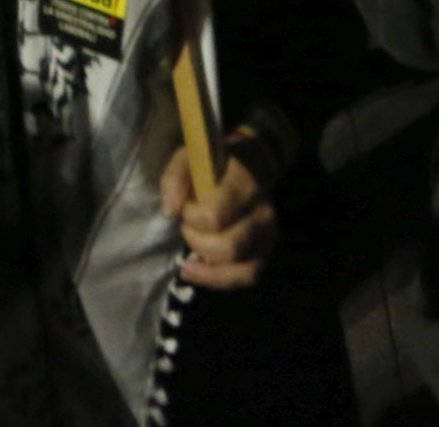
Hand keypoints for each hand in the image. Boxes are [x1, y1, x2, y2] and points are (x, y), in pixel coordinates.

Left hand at [159, 136, 276, 289]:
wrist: (251, 165)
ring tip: (189, 259)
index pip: (215, 216)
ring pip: (242, 270)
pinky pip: (248, 277)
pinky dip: (220, 280)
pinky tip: (198, 271)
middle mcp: (263, 212)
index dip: (192, 218)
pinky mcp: (267, 251)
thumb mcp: (188, 157)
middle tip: (188, 227)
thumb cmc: (213, 162)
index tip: (186, 207)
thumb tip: (170, 212)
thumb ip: (175, 178)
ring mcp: (269, 235)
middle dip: (198, 242)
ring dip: (209, 268)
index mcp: (244, 184)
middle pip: (228, 248)